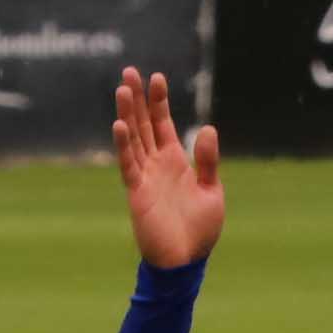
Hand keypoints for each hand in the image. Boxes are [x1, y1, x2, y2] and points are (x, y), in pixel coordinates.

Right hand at [111, 67, 221, 271]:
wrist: (186, 261)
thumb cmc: (200, 230)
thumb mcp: (212, 190)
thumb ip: (209, 160)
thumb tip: (208, 127)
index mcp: (175, 161)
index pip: (163, 124)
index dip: (159, 101)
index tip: (157, 77)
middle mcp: (157, 164)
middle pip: (143, 124)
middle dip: (137, 99)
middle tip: (129, 71)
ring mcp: (145, 177)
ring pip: (133, 138)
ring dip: (127, 114)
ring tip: (123, 89)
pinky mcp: (137, 192)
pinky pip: (128, 164)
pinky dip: (124, 145)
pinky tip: (120, 124)